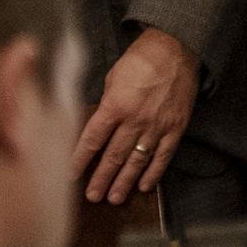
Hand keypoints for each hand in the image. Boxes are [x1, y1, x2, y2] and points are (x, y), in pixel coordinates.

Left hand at [74, 27, 196, 208]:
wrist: (176, 48)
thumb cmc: (141, 59)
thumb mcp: (113, 76)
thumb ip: (106, 103)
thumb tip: (98, 124)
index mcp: (115, 105)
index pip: (92, 140)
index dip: (79, 160)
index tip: (70, 175)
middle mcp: (135, 120)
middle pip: (114, 156)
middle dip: (101, 178)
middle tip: (92, 196)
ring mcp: (157, 126)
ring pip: (137, 161)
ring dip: (124, 181)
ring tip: (114, 197)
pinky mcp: (176, 128)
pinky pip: (163, 156)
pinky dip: (154, 173)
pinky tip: (144, 186)